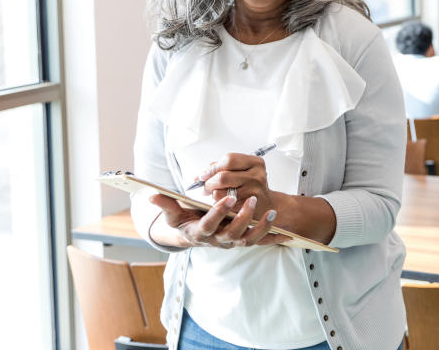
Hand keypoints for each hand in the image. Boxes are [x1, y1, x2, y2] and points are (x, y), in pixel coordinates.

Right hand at [149, 193, 285, 247]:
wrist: (194, 235)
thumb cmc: (184, 220)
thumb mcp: (172, 214)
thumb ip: (166, 204)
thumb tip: (152, 195)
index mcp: (200, 232)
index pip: (209, 224)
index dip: (218, 212)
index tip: (227, 197)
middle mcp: (217, 241)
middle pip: (232, 233)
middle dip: (243, 218)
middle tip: (253, 199)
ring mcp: (232, 243)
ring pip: (248, 240)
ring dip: (262, 228)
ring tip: (272, 213)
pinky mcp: (243, 242)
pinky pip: (260, 242)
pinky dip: (272, 239)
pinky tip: (287, 235)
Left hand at [194, 153, 275, 216]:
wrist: (266, 204)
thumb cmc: (250, 187)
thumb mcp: (242, 172)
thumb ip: (222, 169)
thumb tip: (200, 176)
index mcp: (255, 162)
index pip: (228, 159)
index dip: (212, 168)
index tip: (203, 175)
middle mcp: (257, 174)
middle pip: (223, 176)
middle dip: (209, 183)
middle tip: (205, 188)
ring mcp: (254, 190)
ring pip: (221, 192)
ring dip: (213, 194)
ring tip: (215, 195)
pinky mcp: (248, 205)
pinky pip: (225, 204)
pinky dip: (220, 203)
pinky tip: (223, 202)